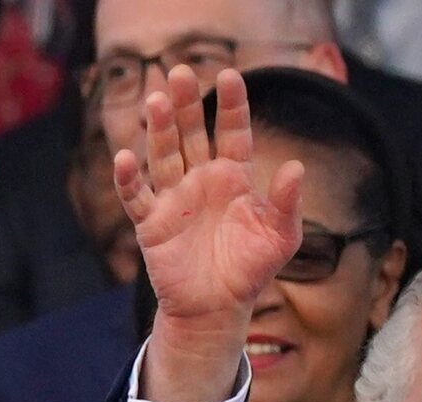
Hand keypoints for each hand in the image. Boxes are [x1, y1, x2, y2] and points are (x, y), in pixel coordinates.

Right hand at [114, 66, 302, 397]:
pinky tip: (124, 157)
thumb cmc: (251, 271)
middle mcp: (201, 180)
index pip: (232, 132)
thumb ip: (287, 204)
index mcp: (234, 177)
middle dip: (187, 104)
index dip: (231, 105)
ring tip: (156, 100)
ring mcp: (174, 199)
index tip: (231, 75)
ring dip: (158, 129)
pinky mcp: (152, 223)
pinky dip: (128, 179)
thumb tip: (296, 167)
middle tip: (181, 72)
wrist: (218, 310)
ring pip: (163, 155)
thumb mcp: (280, 239)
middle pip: (191, 133)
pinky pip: (136, 196)